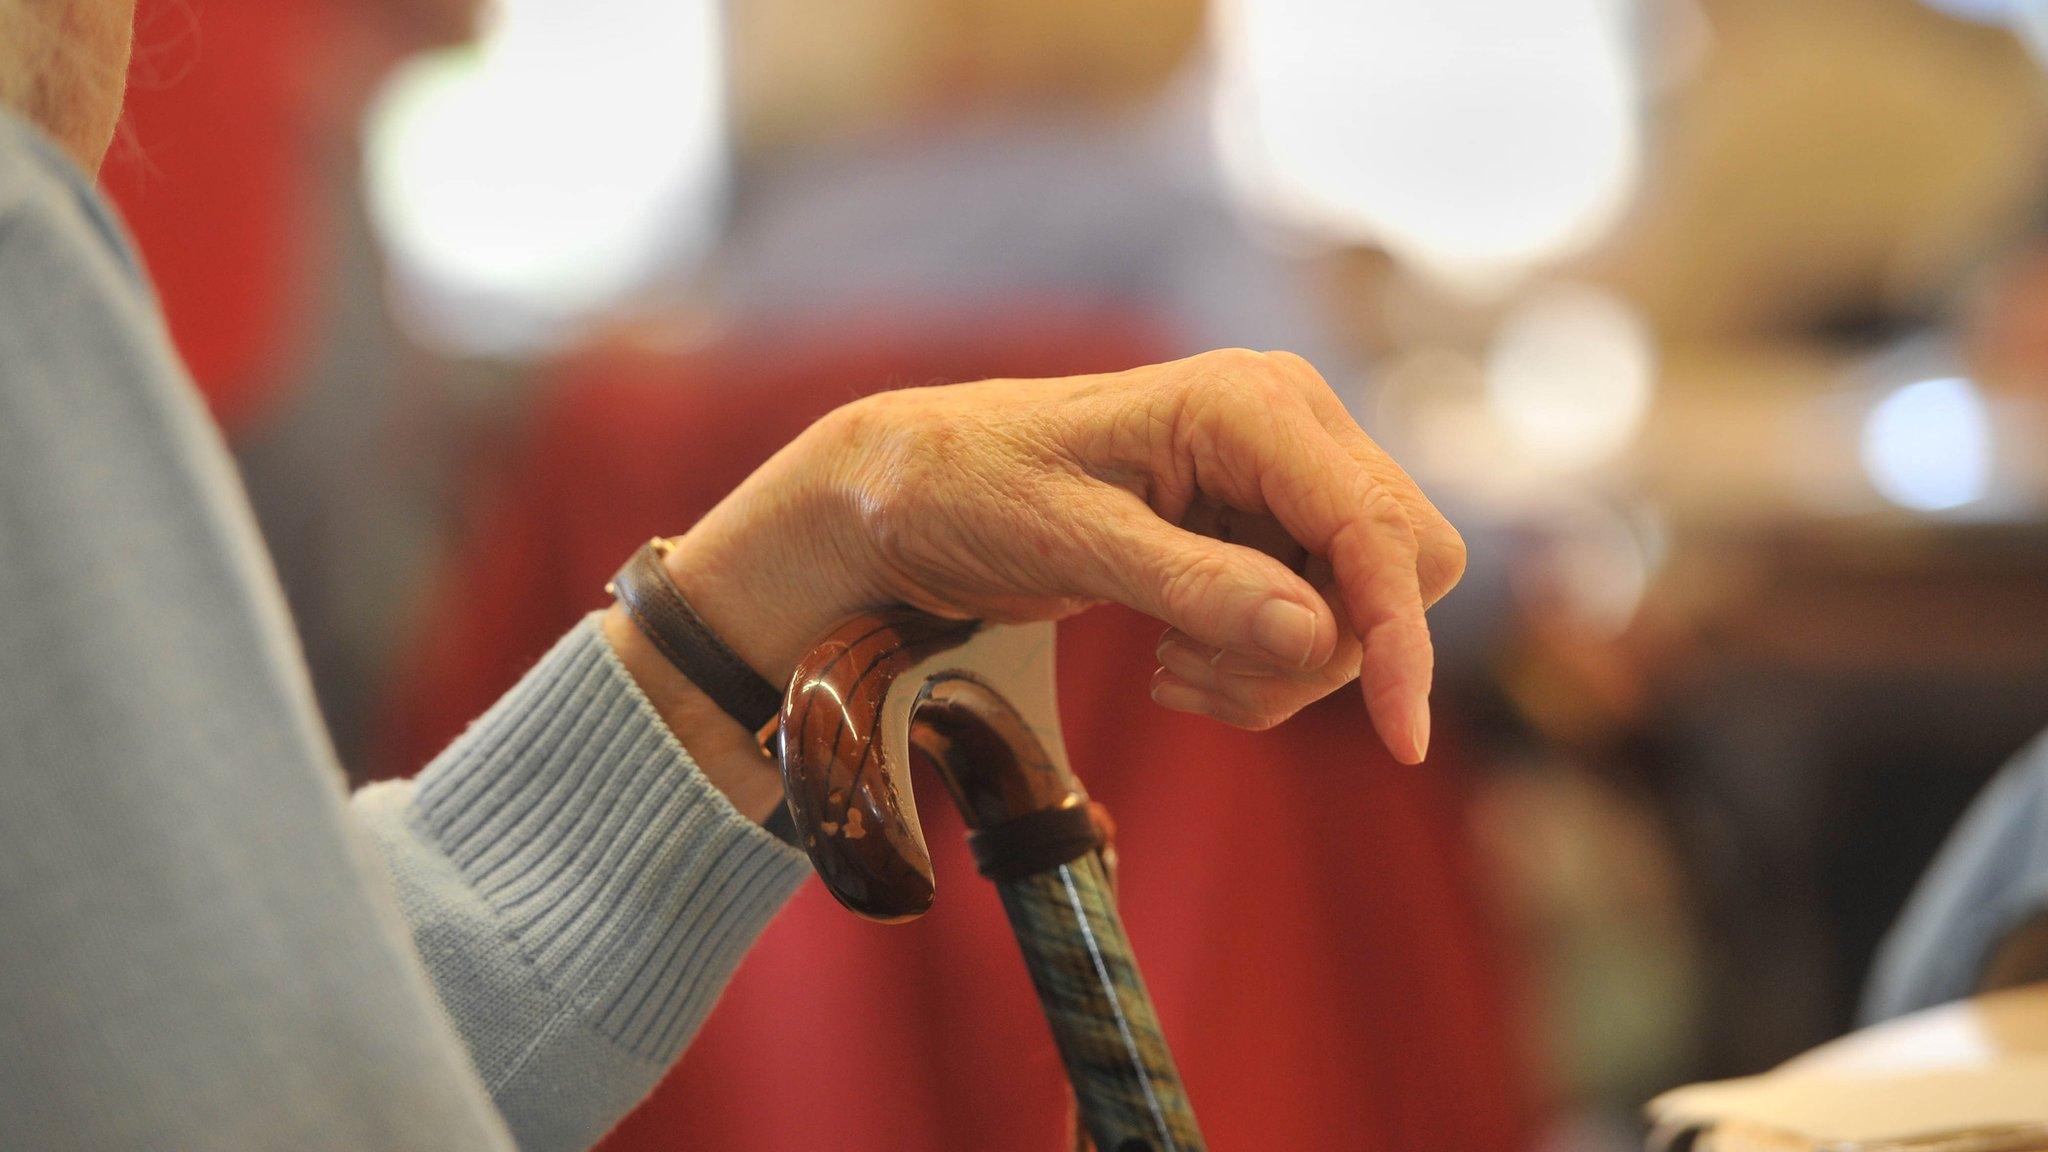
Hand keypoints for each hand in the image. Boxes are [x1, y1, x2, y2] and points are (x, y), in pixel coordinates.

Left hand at [645, 349, 1464, 767]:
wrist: (918, 486)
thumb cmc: (971, 489)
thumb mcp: (1066, 542)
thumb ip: (1192, 583)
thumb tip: (1318, 635)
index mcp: (1249, 403)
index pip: (1378, 528)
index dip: (1400, 637)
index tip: (1398, 741)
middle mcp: (1290, 421)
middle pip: (1398, 568)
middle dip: (1323, 652)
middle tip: (1194, 674)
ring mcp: (1286, 470)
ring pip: (1363, 605)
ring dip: (1279, 666)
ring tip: (1169, 667)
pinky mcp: (1269, 517)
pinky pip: (1321, 616)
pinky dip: (1259, 661)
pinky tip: (1174, 656)